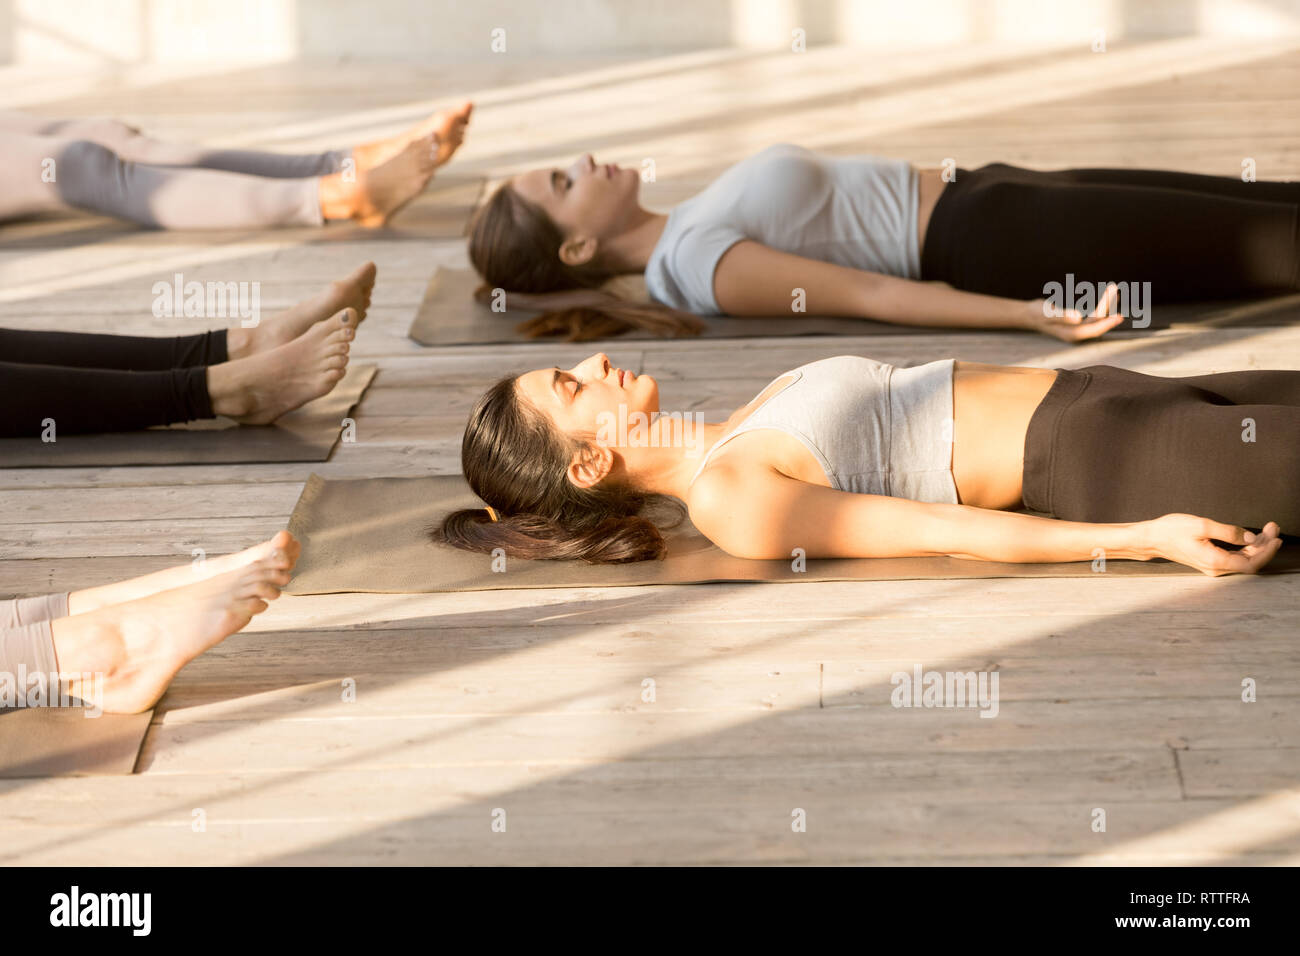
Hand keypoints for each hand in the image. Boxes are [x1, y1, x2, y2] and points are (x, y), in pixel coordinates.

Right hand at [1024, 282, 1126, 342]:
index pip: (1092, 330)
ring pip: (1097, 318)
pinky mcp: (1078, 322)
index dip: (1105, 324)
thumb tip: (1078, 318)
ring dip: (1106, 304)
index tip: (1118, 316)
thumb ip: (1062, 316)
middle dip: (1107, 308)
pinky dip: (1102, 306)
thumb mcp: (1047, 313)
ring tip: (1112, 289)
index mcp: (1071, 334)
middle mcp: (1076, 333)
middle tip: (1114, 291)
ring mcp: (1078, 328)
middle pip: (1097, 323)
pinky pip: (1094, 315)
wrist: (1030, 314)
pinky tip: (1108, 297)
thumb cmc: (1037, 313)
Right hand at [1144, 514, 1283, 575]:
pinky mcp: (1210, 561)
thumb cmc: (1171, 531)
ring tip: (1266, 530)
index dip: (1267, 551)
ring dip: (1257, 547)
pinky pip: (1234, 558)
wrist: (1151, 539)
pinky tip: (1251, 538)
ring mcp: (1212, 566)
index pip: (1251, 563)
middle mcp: (1215, 568)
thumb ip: (1228, 532)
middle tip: (1273, 527)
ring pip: (1243, 560)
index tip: (1275, 536)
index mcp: (1215, 561)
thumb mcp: (1201, 525)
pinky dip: (1246, 549)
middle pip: (1249, 562)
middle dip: (1265, 545)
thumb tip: (1249, 537)